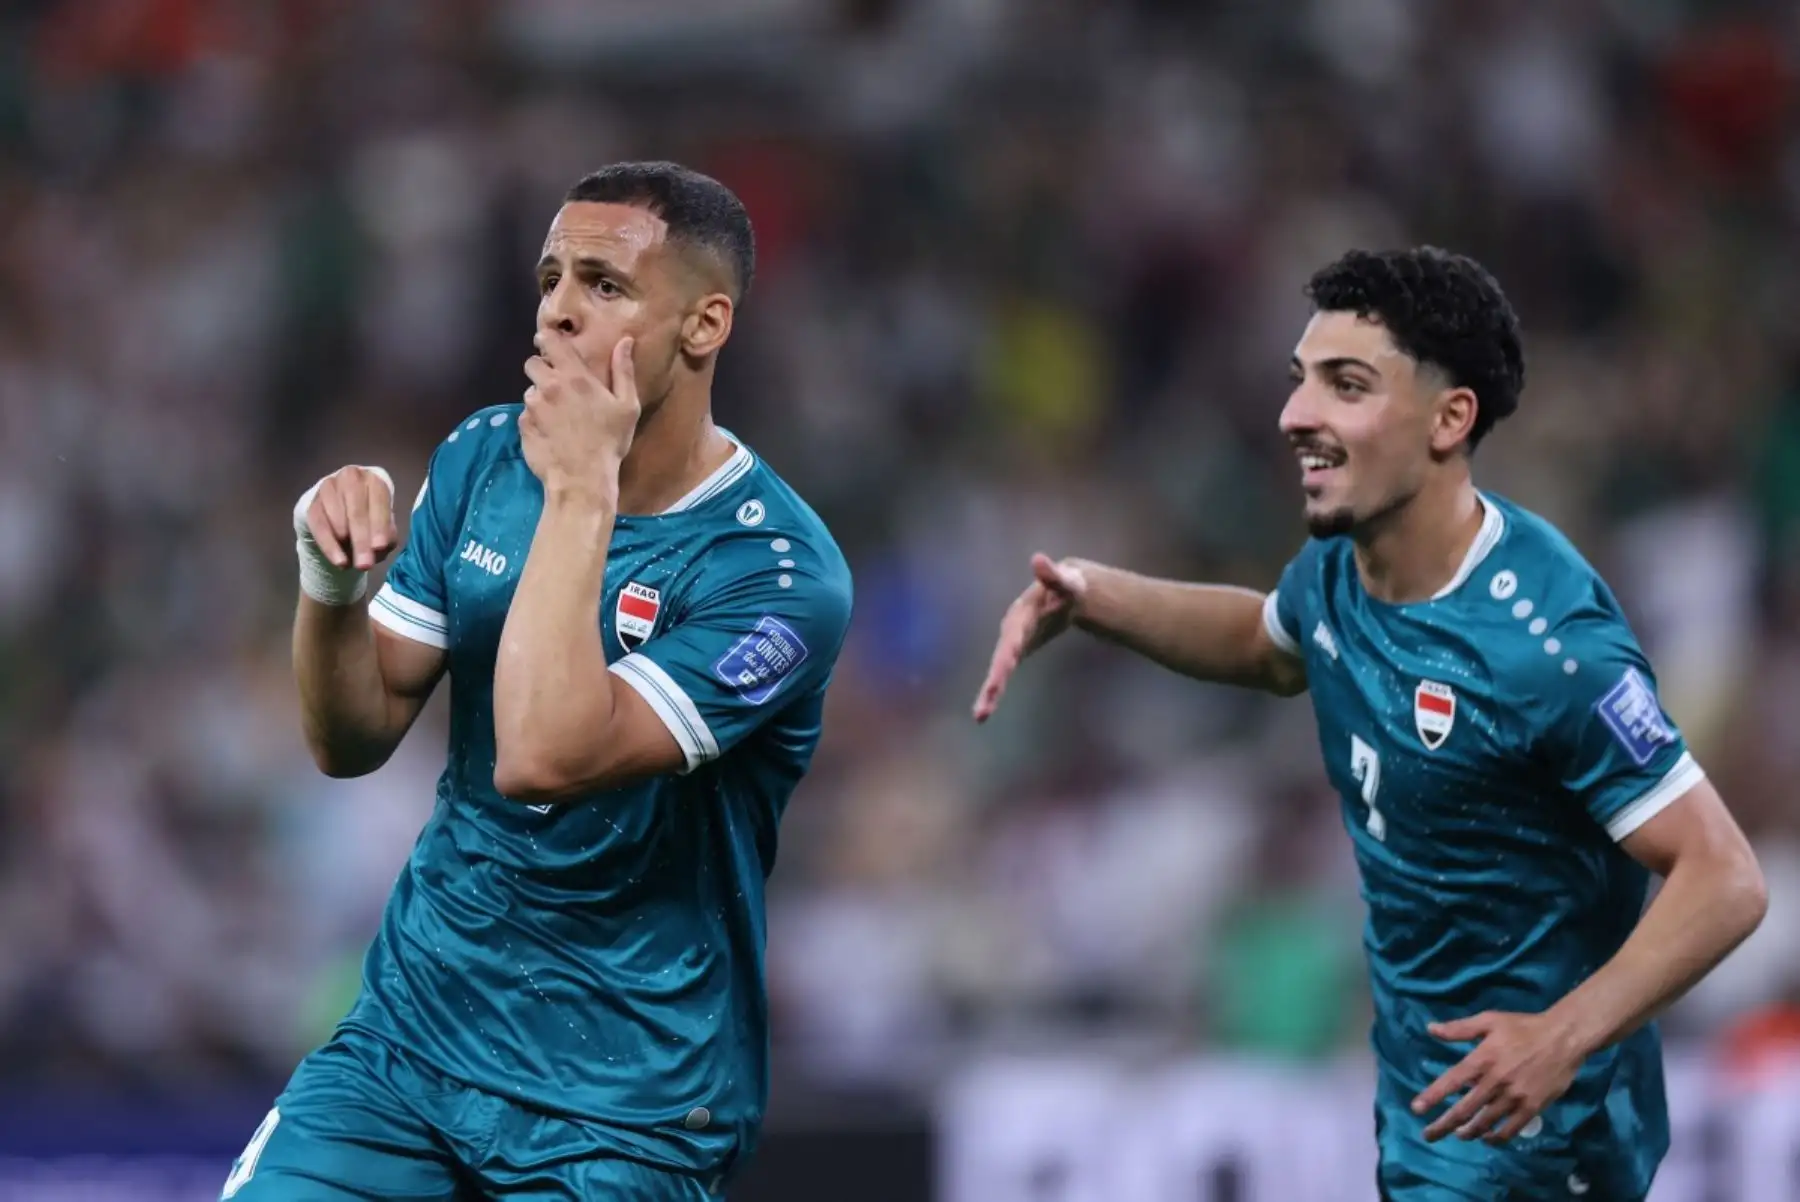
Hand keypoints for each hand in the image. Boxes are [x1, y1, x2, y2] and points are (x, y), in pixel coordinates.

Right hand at [302, 465, 397, 571]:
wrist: (343, 518)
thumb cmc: (371, 521)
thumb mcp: (384, 529)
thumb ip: (387, 537)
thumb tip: (378, 548)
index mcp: (375, 481)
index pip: (379, 501)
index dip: (379, 525)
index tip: (380, 547)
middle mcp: (351, 477)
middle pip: (356, 510)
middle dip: (361, 540)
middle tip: (365, 564)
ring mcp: (329, 487)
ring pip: (336, 517)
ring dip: (344, 543)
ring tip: (352, 563)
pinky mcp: (312, 502)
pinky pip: (318, 525)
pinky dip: (329, 545)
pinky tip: (339, 561)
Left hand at [521, 331, 639, 494]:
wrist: (582, 479)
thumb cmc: (609, 442)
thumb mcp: (627, 406)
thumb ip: (624, 371)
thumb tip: (625, 341)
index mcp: (574, 376)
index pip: (550, 341)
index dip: (548, 340)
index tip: (552, 346)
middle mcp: (548, 386)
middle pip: (531, 363)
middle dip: (541, 369)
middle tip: (557, 385)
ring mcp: (532, 407)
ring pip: (529, 391)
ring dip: (539, 397)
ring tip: (556, 414)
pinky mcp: (523, 426)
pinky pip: (525, 415)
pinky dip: (534, 419)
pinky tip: (549, 432)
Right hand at [971, 553, 1088, 722]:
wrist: (1066, 592)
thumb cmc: (1068, 586)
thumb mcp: (1066, 580)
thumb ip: (1053, 574)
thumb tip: (1039, 559)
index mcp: (1021, 617)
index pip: (1012, 642)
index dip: (1005, 660)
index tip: (999, 678)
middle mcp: (1012, 632)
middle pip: (1001, 660)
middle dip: (993, 684)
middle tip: (982, 710)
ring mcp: (1013, 643)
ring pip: (999, 670)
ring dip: (989, 693)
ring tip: (979, 716)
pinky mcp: (1017, 651)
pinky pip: (1004, 672)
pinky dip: (994, 690)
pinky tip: (986, 709)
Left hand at [1412, 1011, 1584, 1144]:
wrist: (1563, 1038)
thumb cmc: (1524, 1027)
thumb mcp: (1489, 1020)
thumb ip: (1460, 1029)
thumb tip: (1431, 1029)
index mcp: (1482, 1059)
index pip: (1451, 1081)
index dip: (1432, 1097)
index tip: (1416, 1109)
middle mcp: (1495, 1081)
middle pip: (1464, 1109)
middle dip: (1443, 1125)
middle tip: (1428, 1135)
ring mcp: (1514, 1097)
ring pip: (1485, 1122)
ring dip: (1468, 1132)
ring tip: (1458, 1135)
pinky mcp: (1532, 1107)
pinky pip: (1510, 1129)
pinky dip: (1497, 1138)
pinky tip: (1488, 1138)